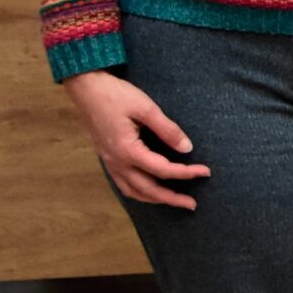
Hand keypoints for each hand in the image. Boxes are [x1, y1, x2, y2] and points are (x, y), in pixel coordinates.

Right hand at [63, 70, 209, 208]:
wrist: (86, 88)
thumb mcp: (146, 108)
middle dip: (171, 198)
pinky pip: (123, 184)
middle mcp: (117, 162)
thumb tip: (187, 148)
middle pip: (148, 189)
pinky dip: (139, 192)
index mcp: (127, 150)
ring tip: (174, 201)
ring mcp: (109, 162)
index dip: (186, 173)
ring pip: (133, 191)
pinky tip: (149, 190)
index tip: (205, 172)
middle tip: (192, 204)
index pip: (163, 170)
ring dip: (155, 199)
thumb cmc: (116, 95)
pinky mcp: (107, 158)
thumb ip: (168, 129)